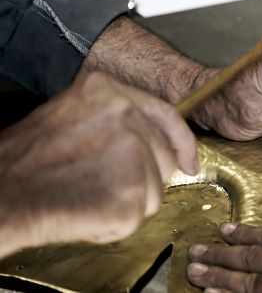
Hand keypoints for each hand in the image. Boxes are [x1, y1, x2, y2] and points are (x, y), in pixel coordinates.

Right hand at [0, 72, 196, 256]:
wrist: (2, 196)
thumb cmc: (29, 161)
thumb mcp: (73, 115)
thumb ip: (117, 121)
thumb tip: (152, 139)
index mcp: (109, 92)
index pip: (166, 115)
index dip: (182, 142)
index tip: (190, 161)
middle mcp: (127, 115)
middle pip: (163, 156)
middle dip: (145, 177)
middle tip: (101, 184)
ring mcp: (133, 152)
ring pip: (157, 188)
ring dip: (130, 200)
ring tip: (88, 194)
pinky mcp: (132, 191)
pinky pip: (141, 213)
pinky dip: (117, 222)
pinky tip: (87, 211)